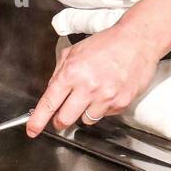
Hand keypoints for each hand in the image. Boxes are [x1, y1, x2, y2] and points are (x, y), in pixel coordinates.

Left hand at [27, 24, 159, 135]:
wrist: (138, 41)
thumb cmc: (107, 44)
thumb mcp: (75, 51)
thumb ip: (60, 72)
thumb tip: (52, 92)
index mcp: (72, 73)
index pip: (49, 102)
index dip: (38, 120)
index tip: (32, 130)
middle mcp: (87, 87)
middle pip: (65, 119)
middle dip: (60, 121)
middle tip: (62, 117)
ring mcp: (105, 97)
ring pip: (86, 120)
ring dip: (84, 112)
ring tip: (93, 95)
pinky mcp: (121, 103)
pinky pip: (104, 115)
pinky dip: (103, 107)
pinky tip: (108, 91)